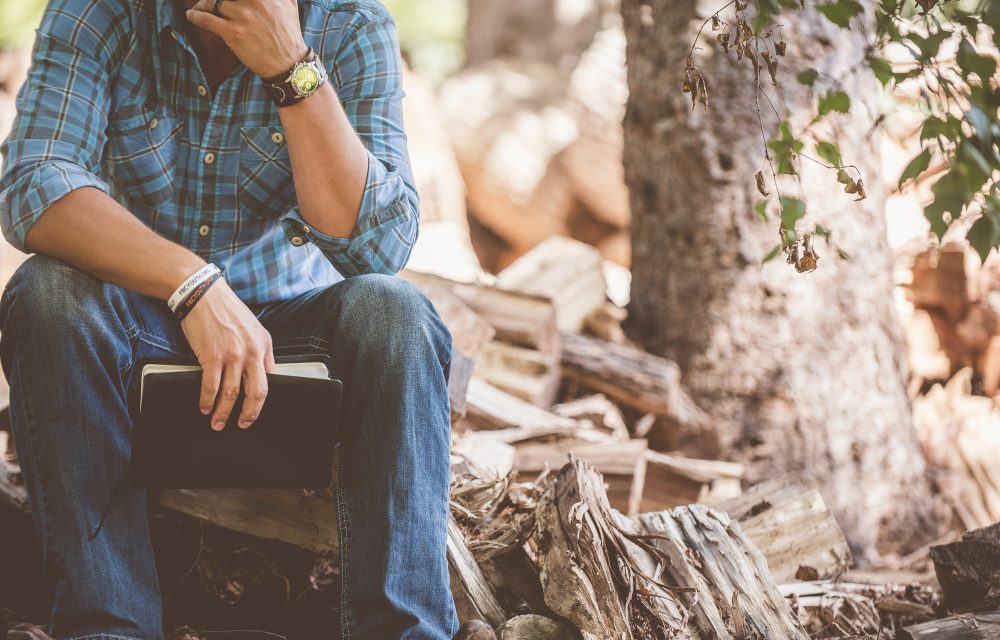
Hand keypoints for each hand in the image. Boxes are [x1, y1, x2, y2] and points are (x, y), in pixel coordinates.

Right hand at [180, 278, 277, 429]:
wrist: (202, 294)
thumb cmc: (226, 310)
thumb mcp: (253, 328)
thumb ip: (259, 351)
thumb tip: (264, 373)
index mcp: (264, 345)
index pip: (271, 379)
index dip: (264, 399)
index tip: (257, 410)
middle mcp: (252, 352)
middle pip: (256, 392)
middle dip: (249, 413)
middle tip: (243, 424)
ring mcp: (232, 355)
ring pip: (231, 394)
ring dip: (223, 412)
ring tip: (217, 422)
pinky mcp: (211, 356)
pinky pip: (211, 386)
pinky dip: (207, 401)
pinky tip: (204, 407)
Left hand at [186, 0, 308, 77]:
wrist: (288, 64)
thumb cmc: (289, 35)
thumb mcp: (290, 5)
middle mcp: (255, 2)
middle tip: (209, 0)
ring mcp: (243, 17)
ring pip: (212, 2)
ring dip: (202, 4)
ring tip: (199, 7)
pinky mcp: (234, 33)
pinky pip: (207, 20)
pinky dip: (196, 16)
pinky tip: (192, 15)